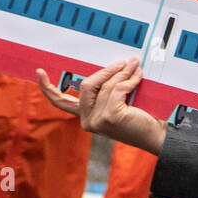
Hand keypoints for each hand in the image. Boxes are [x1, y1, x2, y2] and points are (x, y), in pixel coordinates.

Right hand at [36, 60, 164, 153]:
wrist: (157, 136)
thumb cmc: (139, 118)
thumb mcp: (117, 102)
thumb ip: (107, 90)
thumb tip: (110, 66)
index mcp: (85, 117)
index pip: (61, 102)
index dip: (48, 87)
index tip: (40, 72)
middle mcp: (87, 121)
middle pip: (86, 85)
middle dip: (105, 71)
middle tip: (122, 62)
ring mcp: (97, 120)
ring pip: (106, 85)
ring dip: (122, 73)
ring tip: (134, 66)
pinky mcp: (110, 116)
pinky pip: (118, 88)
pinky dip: (130, 80)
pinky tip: (138, 77)